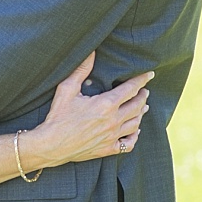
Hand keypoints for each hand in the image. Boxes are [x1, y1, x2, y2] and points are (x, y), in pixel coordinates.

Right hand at [21, 53, 152, 169]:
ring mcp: (112, 136)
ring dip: (141, 113)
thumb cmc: (58, 116)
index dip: (141, 80)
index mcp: (105, 104)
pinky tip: (135, 131)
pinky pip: (129, 143)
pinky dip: (135, 136)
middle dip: (143, 96)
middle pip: (137, 106)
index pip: (131, 88)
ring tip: (143, 107)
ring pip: (135, 123)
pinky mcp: (108, 149)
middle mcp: (113, 120)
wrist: (51, 145)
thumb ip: (81, 70)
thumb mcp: (67, 89)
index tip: (149, 74)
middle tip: (145, 91)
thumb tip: (91, 52)